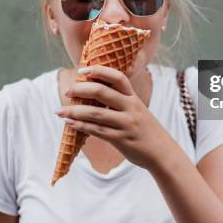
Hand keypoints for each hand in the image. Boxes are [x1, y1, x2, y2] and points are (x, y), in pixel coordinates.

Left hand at [54, 65, 175, 170]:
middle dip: (81, 90)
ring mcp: (126, 123)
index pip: (118, 77)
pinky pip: (98, 131)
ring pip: (96, 113)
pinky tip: (70, 124)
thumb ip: (120, 101)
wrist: (162, 152)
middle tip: (67, 91)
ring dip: (75, 112)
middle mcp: (131, 107)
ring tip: (60, 112)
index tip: (83, 70)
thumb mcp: (137, 110)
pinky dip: (81, 127)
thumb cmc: (145, 129)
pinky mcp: (122, 139)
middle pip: (103, 92)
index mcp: (134, 97)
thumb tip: (92, 93)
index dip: (100, 71)